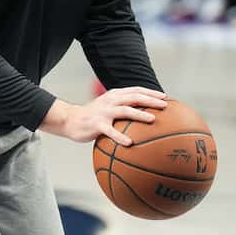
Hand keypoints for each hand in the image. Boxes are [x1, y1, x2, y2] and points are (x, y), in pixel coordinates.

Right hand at [43, 87, 166, 145]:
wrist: (69, 120)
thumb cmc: (92, 116)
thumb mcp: (107, 107)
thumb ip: (122, 109)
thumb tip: (144, 118)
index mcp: (113, 95)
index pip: (135, 90)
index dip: (150, 92)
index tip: (165, 97)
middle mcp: (110, 100)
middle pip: (133, 97)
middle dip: (150, 100)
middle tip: (165, 106)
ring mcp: (103, 111)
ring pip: (124, 110)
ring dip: (139, 114)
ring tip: (152, 119)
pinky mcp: (96, 124)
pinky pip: (110, 131)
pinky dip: (120, 137)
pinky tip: (130, 143)